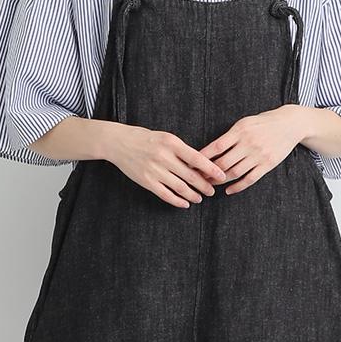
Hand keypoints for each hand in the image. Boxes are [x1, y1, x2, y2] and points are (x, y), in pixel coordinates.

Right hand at [106, 124, 228, 206]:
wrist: (119, 142)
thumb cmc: (145, 139)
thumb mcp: (166, 138)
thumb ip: (182, 151)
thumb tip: (201, 165)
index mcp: (172, 143)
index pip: (197, 158)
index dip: (211, 169)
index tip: (221, 176)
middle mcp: (164, 157)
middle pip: (191, 176)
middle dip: (204, 186)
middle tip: (212, 191)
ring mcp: (154, 170)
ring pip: (180, 187)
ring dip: (193, 195)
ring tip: (199, 198)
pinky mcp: (146, 181)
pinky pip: (166, 195)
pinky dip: (177, 201)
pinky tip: (185, 203)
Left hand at [198, 106, 308, 193]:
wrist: (290, 124)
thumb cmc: (263, 122)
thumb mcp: (245, 123)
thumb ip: (230, 136)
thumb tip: (210, 151)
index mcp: (240, 130)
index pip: (216, 147)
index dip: (203, 157)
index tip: (193, 164)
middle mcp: (248, 143)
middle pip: (223, 163)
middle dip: (209, 172)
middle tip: (198, 178)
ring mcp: (259, 155)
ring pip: (234, 173)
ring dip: (220, 181)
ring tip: (211, 184)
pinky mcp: (268, 164)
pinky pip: (250, 179)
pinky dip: (237, 187)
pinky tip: (228, 190)